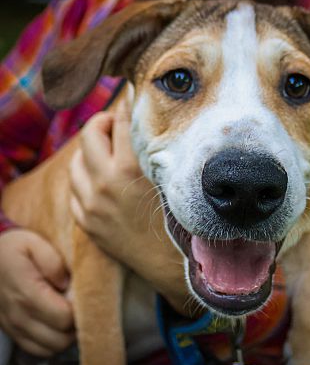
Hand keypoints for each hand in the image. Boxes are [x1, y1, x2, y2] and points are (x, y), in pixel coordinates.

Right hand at [0, 229, 74, 356]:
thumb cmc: (13, 250)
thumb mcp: (33, 242)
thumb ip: (52, 261)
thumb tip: (67, 282)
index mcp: (27, 293)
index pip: (64, 317)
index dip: (80, 309)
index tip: (84, 294)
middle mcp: (19, 316)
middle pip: (61, 338)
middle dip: (77, 324)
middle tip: (82, 304)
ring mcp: (15, 327)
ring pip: (52, 348)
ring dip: (67, 335)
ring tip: (72, 313)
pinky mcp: (13, 333)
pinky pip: (38, 350)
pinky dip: (53, 341)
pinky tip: (59, 323)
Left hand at [69, 105, 192, 315]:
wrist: (170, 264)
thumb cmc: (180, 219)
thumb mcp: (172, 180)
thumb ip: (158, 150)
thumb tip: (151, 121)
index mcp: (130, 169)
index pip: (122, 121)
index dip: (128, 106)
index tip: (132, 100)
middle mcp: (105, 183)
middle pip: (90, 133)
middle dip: (103, 122)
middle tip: (115, 124)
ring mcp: (91, 204)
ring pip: (76, 160)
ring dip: (90, 150)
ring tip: (106, 151)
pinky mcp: (86, 222)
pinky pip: (74, 188)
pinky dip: (83, 177)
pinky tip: (98, 179)